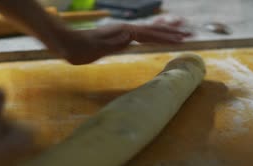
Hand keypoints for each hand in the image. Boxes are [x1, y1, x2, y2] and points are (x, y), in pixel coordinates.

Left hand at [60, 24, 190, 64]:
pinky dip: (152, 36)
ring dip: (164, 33)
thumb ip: (111, 42)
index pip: (148, 35)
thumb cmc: (77, 49)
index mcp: (121, 32)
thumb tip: (130, 35)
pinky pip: (140, 36)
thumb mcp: (93, 48)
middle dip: (170, 34)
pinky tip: (156, 38)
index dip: (165, 38)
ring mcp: (121, 32)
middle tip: (187, 36)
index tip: (180, 41)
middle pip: (152, 31)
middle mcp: (124, 29)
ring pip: (148, 32)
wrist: (64, 43)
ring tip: (179, 35)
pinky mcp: (118, 37)